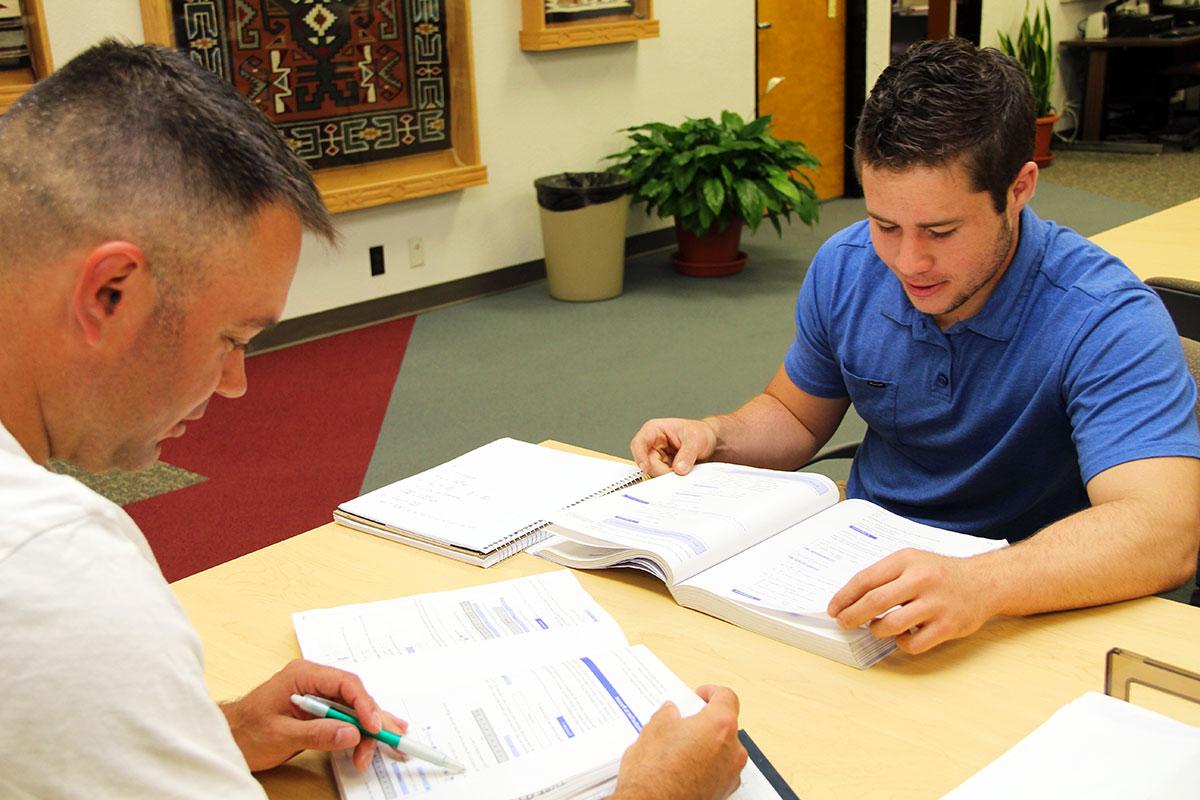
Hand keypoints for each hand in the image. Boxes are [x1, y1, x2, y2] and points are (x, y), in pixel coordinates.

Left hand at [220, 659, 407, 771]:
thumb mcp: (280, 734)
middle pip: (354, 696)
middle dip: (373, 720)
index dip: (364, 705)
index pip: (344, 684)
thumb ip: (317, 732)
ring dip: (368, 729)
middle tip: (391, 739)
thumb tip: (351, 732)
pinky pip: (345, 716)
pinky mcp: (318, 710)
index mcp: (303, 674)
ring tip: (387, 746)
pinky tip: (379, 734)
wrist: (226, 738)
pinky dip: (360, 729)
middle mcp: (313, 680)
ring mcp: (317, 694)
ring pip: (353, 707)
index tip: (374, 727)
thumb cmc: (245, 732)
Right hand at [611, 685, 746, 799]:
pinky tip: (683, 767)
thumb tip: (671, 713)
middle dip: (705, 722)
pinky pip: (718, 770)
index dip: (712, 692)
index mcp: (720, 725)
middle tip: (684, 723)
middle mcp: (733, 750)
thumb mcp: (655, 729)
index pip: (727, 697)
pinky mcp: (723, 792)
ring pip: (723, 749)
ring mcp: (730, 774)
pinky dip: (706, 765)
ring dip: (706, 745)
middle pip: (726, 725)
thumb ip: (668, 714)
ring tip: (679, 747)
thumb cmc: (655, 772)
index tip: (700, 695)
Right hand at [630, 418, 717, 476]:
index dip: (640, 455)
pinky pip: (661, 476)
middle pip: (646, 461)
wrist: (710, 441)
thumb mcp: (696, 439)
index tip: (646, 467)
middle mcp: (652, 444)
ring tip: (683, 471)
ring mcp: (657, 456)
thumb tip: (678, 469)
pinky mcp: (663, 467)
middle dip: (660, 470)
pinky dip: (670, 479)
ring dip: (666, 475)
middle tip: (676, 473)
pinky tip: (681, 475)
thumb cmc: (699, 432)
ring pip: (653, 471)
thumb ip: (687, 454)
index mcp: (654, 430)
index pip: (639, 443)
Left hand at [826, 549, 994, 654]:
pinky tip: (902, 636)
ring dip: (877, 630)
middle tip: (844, 623)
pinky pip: (913, 643)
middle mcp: (921, 579)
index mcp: (906, 560)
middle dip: (852, 615)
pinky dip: (901, 643)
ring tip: (877, 627)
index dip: (845, 596)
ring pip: (891, 625)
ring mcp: (936, 604)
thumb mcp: (912, 562)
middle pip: (875, 602)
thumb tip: (850, 598)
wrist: (985, 581)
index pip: (866, 579)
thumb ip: (885, 576)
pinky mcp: (948, 626)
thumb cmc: (940, 573)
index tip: (834, 608)